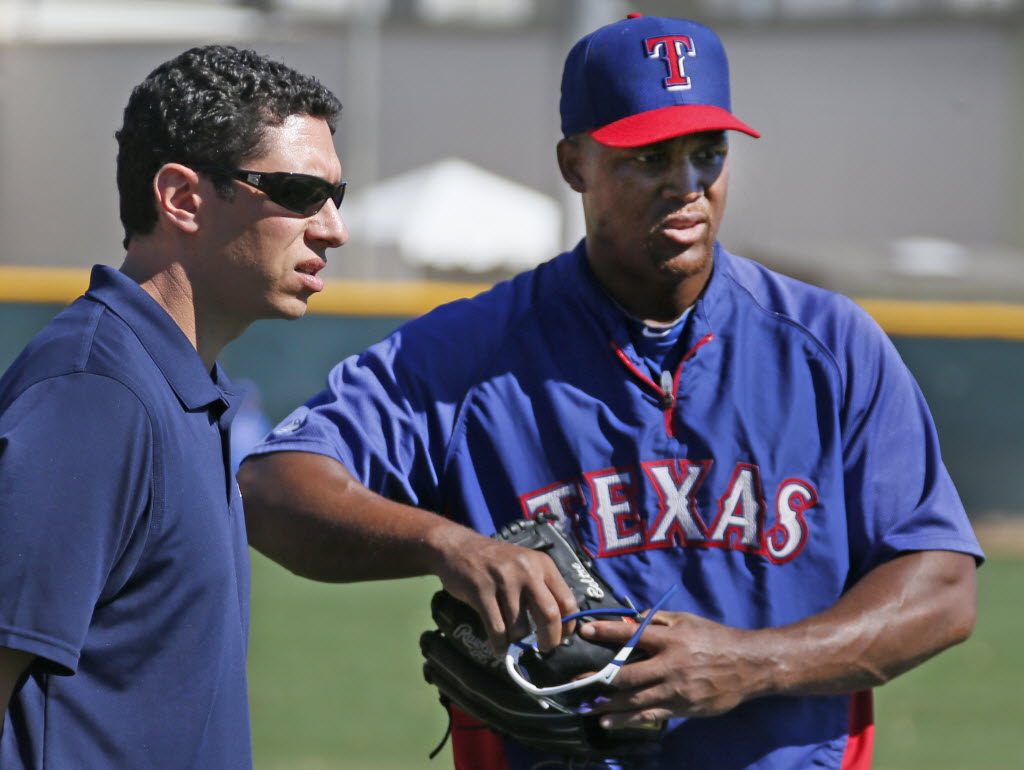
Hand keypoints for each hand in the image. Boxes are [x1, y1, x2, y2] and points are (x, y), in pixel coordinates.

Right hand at [430, 524, 578, 653]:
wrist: (459, 547)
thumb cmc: (496, 562)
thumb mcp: (526, 565)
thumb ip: (543, 589)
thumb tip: (558, 627)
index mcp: (543, 565)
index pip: (567, 601)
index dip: (567, 626)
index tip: (561, 638)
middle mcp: (527, 570)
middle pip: (549, 616)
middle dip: (548, 640)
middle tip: (542, 648)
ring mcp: (503, 580)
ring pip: (519, 627)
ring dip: (516, 642)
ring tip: (512, 641)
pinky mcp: (481, 591)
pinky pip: (496, 629)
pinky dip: (499, 645)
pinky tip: (499, 646)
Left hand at [578, 611, 766, 727]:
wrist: (748, 665)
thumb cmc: (715, 638)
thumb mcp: (688, 620)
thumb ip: (659, 620)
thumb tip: (631, 619)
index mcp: (670, 639)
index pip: (631, 634)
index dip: (606, 632)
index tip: (585, 631)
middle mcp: (669, 664)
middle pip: (627, 673)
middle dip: (599, 678)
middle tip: (576, 680)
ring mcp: (675, 689)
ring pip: (634, 699)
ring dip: (607, 705)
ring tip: (585, 706)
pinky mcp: (682, 707)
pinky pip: (649, 714)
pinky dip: (627, 719)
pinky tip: (609, 722)